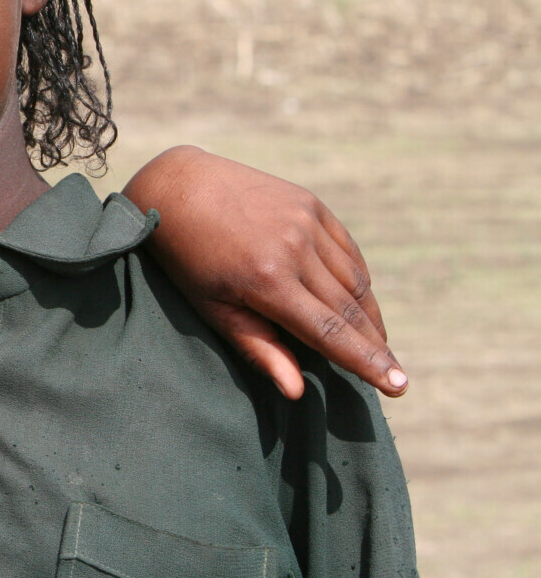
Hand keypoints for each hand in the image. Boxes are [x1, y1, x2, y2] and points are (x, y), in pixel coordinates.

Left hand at [124, 146, 405, 400]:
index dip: (367, 362)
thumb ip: (258, 347)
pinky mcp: (311, 205)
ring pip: (354, 280)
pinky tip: (361, 302)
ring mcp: (306, 222)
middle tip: (397, 379)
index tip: (399, 388)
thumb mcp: (211, 307)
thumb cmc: (187, 258)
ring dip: (370, 316)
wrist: (178, 186)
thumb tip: (296, 391)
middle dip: (376, 347)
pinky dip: (358, 279)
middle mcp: (295, 248)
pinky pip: (347, 250)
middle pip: (350, 310)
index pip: (331, 332)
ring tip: (378, 346)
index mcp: (267, 280)